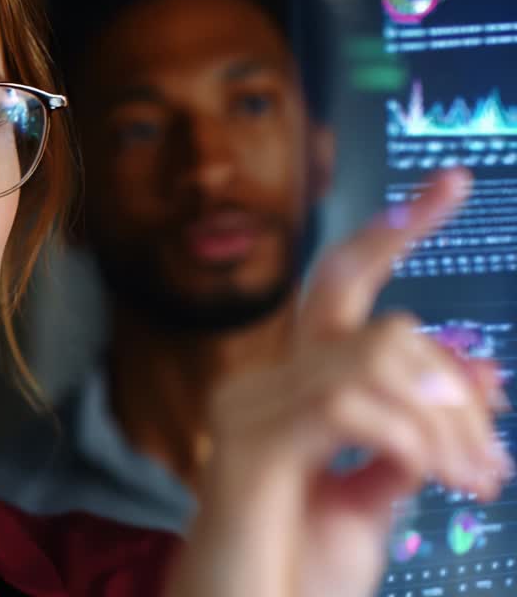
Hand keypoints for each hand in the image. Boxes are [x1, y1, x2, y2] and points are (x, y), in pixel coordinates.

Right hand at [166, 169, 513, 596]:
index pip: (339, 291)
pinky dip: (417, 439)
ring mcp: (247, 412)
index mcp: (287, 390)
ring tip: (476, 481)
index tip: (452, 184)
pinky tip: (445, 479)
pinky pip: (355, 407)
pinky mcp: (252, 446)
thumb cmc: (297, 574)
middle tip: (492, 464)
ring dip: (447, 422)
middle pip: (381, 327)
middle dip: (456, 387)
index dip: (390, 232)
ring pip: (376, 357)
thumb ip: (411, 439)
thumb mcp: (374, 501)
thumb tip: (472, 385)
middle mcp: (260, 386)